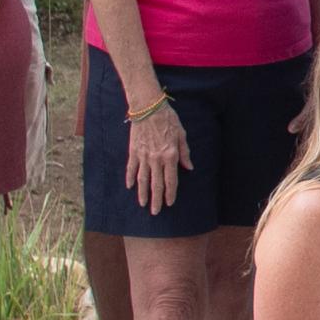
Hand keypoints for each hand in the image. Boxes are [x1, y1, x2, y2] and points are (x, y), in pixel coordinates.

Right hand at [124, 98, 191, 213]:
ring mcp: (143, 156)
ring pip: (142, 179)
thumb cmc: (168, 119)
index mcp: (170, 155)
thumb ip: (185, 153)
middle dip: (156, 199)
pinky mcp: (133, 151)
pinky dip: (130, 178)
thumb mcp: (181, 134)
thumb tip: (189, 168)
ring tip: (143, 204)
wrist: (148, 107)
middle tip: (155, 212)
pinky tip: (130, 187)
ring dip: (142, 193)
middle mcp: (156, 159)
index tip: (169, 203)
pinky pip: (131, 168)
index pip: (171, 180)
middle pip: (156, 184)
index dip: (170, 193)